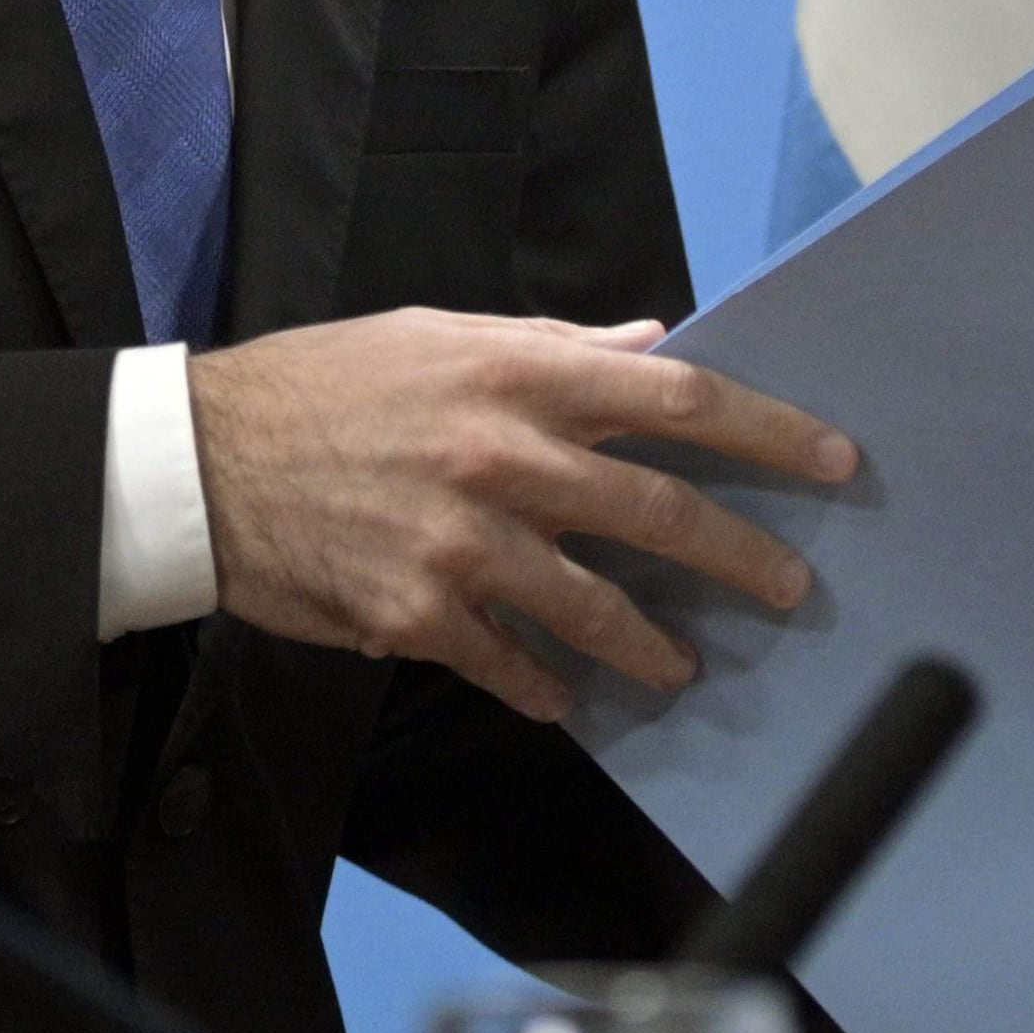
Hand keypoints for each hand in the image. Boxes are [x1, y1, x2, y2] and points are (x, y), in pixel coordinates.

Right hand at [189, 308, 857, 723]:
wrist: (201, 461)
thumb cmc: (322, 386)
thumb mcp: (436, 335)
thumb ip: (549, 344)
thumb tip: (647, 342)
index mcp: (514, 371)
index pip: (673, 398)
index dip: (766, 431)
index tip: (832, 461)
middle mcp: (501, 455)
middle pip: (659, 511)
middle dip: (742, 555)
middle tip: (790, 588)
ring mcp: (463, 541)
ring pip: (597, 606)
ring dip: (652, 646)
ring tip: (682, 670)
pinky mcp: (419, 613)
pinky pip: (510, 664)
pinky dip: (546, 685)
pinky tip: (566, 698)